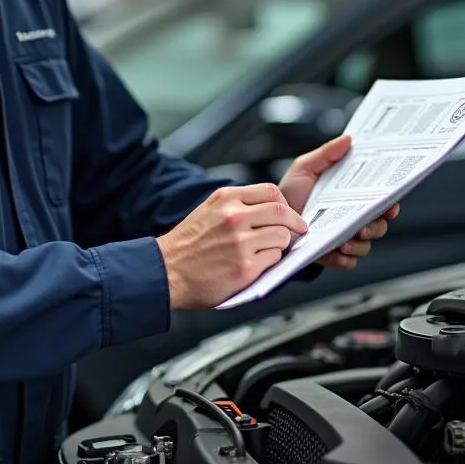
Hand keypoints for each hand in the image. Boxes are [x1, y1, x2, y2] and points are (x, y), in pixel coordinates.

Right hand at [156, 184, 307, 309]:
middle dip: (296, 222)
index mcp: (225, 198)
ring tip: (270, 250)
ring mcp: (240, 242)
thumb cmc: (186, 246)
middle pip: (282, 211)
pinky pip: (274, 258)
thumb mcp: (208, 211)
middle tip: (299, 229)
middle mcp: (234, 216)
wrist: (166, 272)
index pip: (270, 191)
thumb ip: (235, 206)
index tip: (288, 212)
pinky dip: (271, 261)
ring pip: (282, 236)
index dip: (284, 203)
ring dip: (282, 244)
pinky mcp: (245, 266)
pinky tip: (258, 264)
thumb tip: (266, 210)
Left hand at [278, 134, 399, 270]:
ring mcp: (343, 238)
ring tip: (347, 240)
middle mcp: (351, 219)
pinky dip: (345, 258)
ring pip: (365, 246)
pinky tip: (337, 251)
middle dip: (376, 226)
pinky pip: (348, 262)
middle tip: (365, 225)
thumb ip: (326, 154)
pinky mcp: (331, 255)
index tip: (391, 204)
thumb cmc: (290, 192)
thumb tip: (348, 139)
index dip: (390, 203)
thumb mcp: (305, 168)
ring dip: (360, 244)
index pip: (379, 201)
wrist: (269, 216)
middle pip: (378, 226)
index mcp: (351, 198)